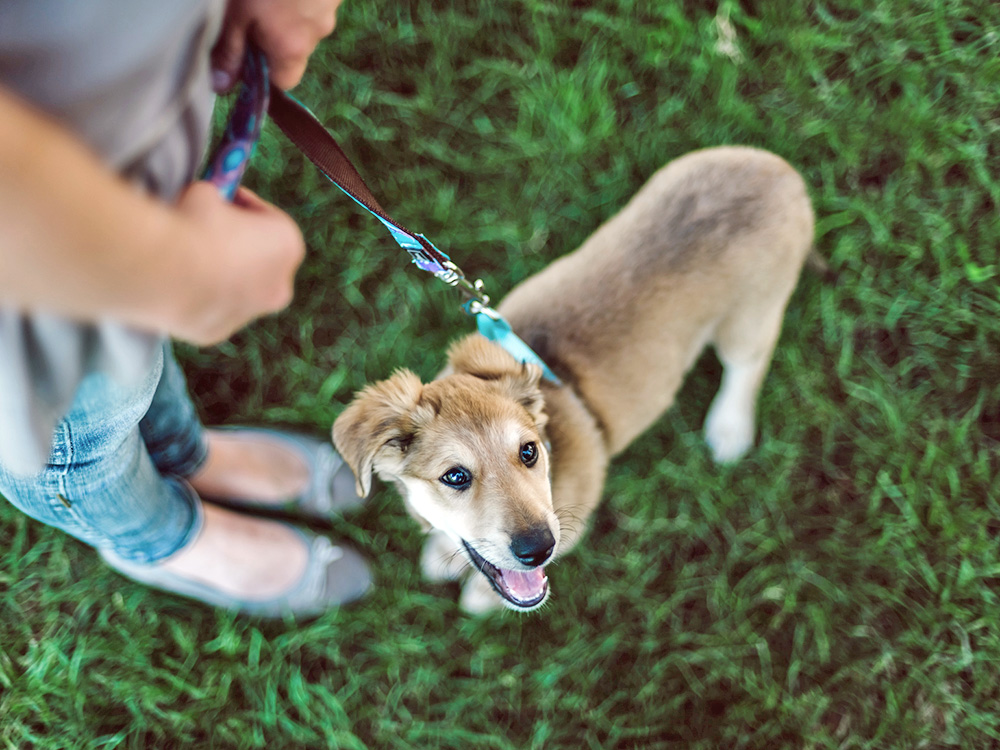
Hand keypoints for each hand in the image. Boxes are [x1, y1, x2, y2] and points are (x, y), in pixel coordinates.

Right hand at [168, 181, 305, 345]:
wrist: (169, 269)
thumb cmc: (195, 224)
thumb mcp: (206, 193)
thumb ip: (216, 199)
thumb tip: (207, 201)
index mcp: (288, 245)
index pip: (268, 220)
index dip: (243, 207)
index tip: (223, 199)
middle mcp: (279, 286)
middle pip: (259, 260)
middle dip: (237, 245)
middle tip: (207, 229)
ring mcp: (251, 314)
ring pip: (236, 288)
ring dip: (218, 273)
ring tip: (185, 254)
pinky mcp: (219, 331)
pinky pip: (209, 307)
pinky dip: (197, 295)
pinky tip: (174, 280)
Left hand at [212, 0, 344, 91]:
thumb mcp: (235, 13)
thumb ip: (229, 49)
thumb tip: (221, 88)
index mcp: (292, 47)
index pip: (283, 82)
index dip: (263, 73)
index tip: (243, 51)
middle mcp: (317, 32)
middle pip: (295, 49)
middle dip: (273, 36)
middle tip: (249, 10)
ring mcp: (331, 7)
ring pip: (305, 21)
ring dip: (286, 11)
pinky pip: (314, 1)